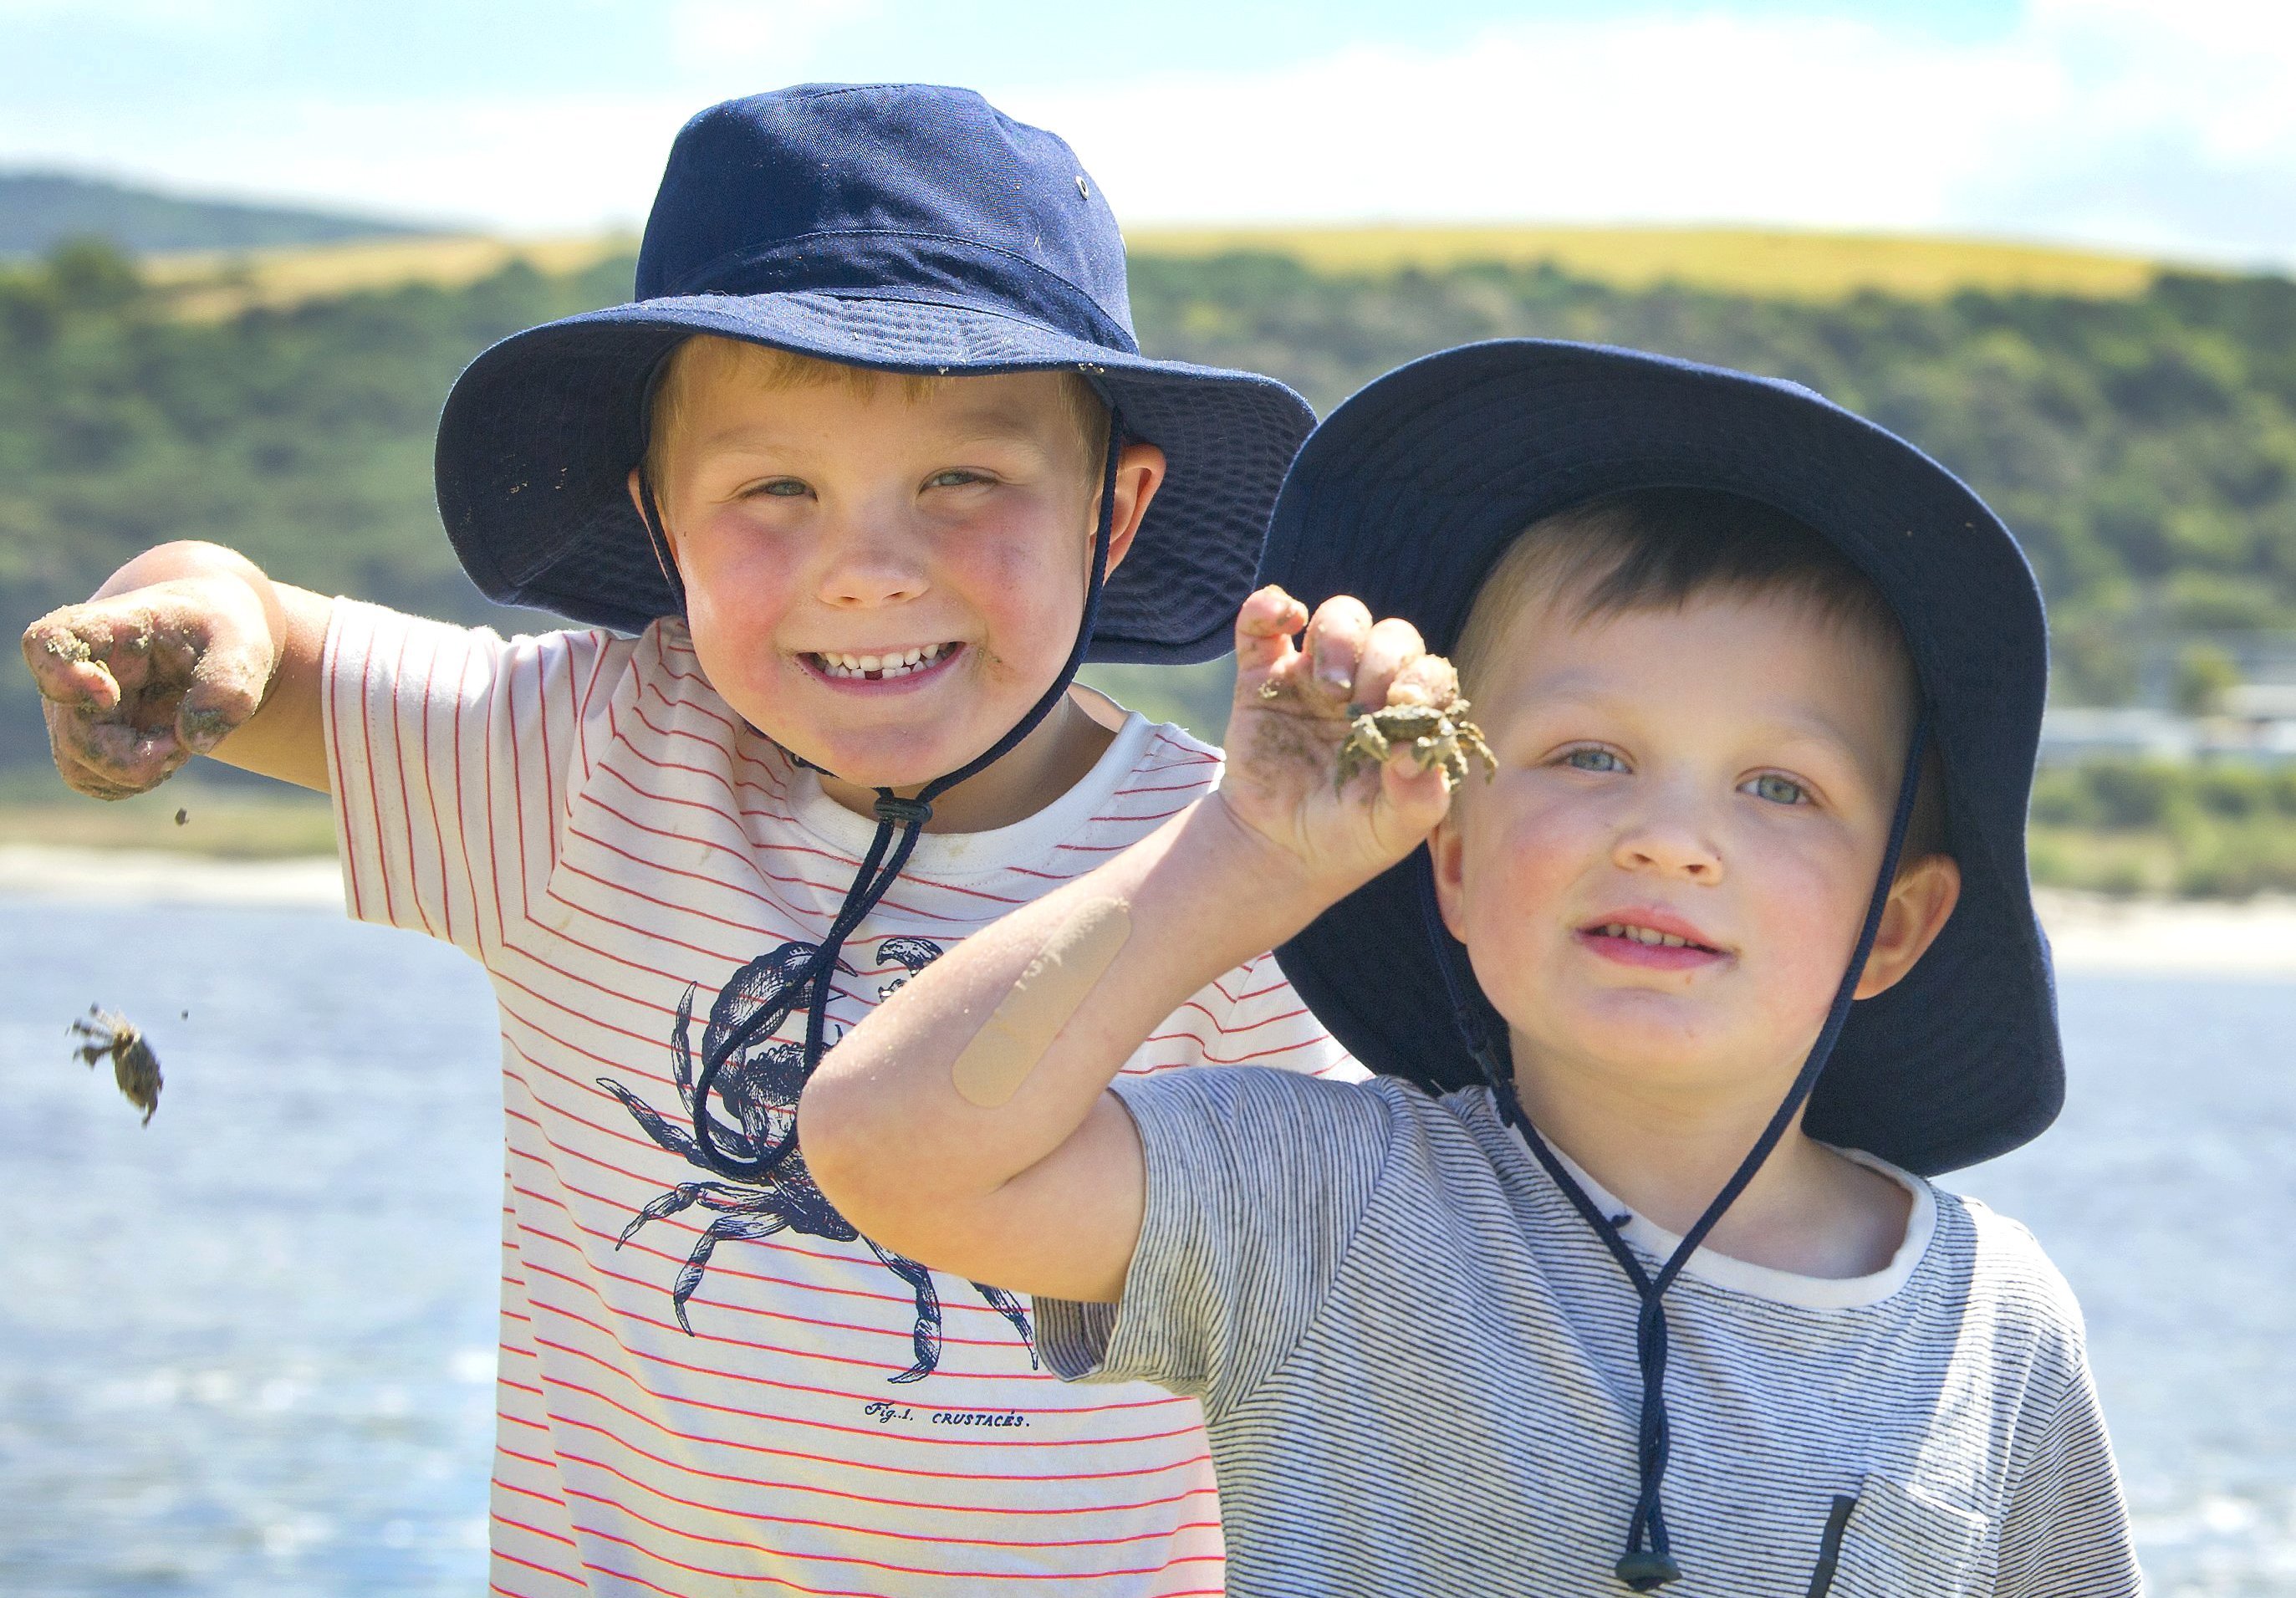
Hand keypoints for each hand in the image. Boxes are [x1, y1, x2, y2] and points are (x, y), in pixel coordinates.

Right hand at [21, 576, 280, 798]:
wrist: (212, 641)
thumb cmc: (220, 633)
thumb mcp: (242, 645)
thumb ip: (227, 686)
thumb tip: (193, 741)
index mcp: (108, 627)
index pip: (49, 641)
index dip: (62, 675)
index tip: (109, 695)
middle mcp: (77, 670)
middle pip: (74, 734)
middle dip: (134, 757)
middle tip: (183, 745)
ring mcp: (75, 709)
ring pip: (79, 767)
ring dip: (138, 773)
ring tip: (180, 744)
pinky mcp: (85, 741)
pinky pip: (93, 781)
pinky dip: (136, 781)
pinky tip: (167, 753)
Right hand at [1212, 586, 1460, 901]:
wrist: (1279, 849)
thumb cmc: (1348, 836)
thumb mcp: (1392, 830)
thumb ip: (1419, 798)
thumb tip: (1419, 756)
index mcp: (1407, 715)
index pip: (1429, 674)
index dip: (1423, 679)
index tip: (1405, 703)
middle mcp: (1367, 686)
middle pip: (1390, 636)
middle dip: (1380, 663)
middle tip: (1358, 707)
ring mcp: (1313, 677)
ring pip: (1338, 618)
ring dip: (1338, 639)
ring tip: (1329, 689)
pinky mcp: (1262, 677)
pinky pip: (1261, 625)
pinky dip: (1268, 607)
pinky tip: (1283, 617)